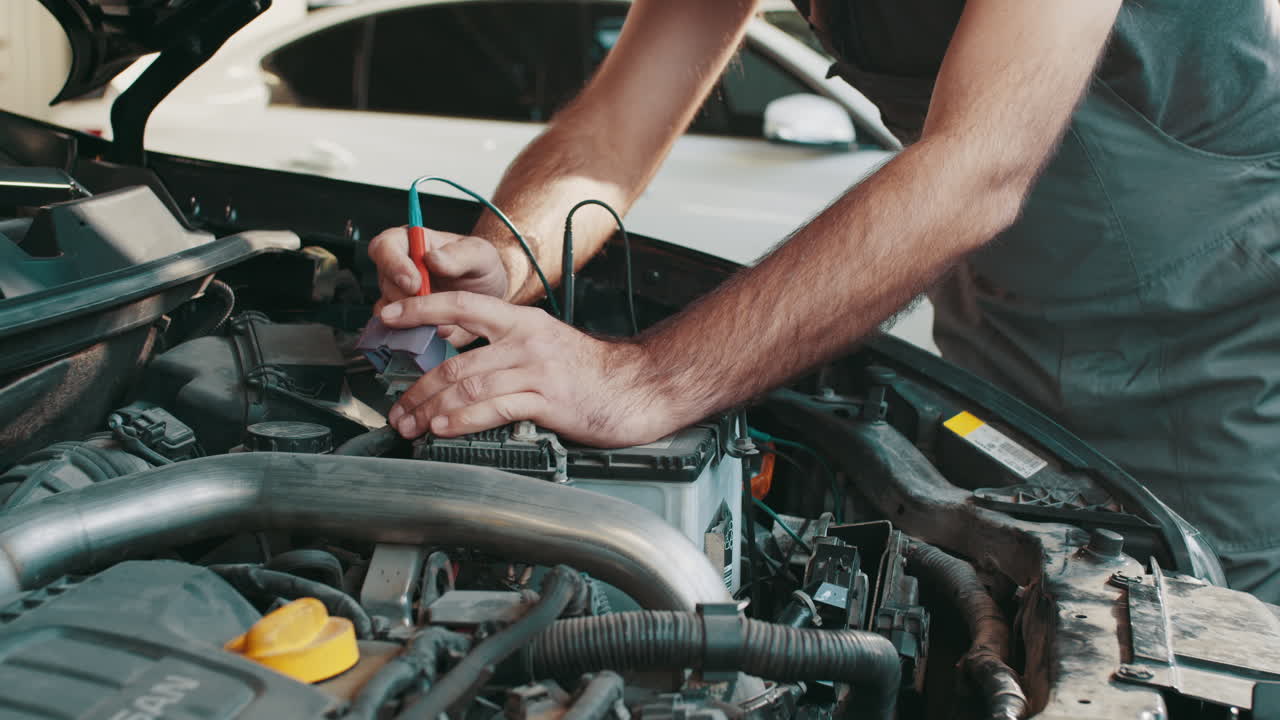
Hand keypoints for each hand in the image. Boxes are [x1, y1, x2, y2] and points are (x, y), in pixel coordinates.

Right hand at [367, 226, 509, 345]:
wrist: (491, 297)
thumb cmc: (481, 268)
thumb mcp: (480, 255)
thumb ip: (459, 255)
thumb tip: (433, 260)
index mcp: (410, 243)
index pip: (384, 247)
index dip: (394, 264)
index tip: (414, 283)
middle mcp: (398, 269)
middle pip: (385, 283)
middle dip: (407, 298)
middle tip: (434, 305)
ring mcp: (398, 297)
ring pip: (387, 311)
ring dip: (412, 319)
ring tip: (441, 321)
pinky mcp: (405, 322)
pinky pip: (395, 332)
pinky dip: (414, 335)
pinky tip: (437, 332)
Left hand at [379, 292, 677, 446]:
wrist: (637, 387)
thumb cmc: (589, 371)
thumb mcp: (543, 344)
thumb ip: (503, 347)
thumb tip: (454, 359)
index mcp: (521, 321)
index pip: (461, 304)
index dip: (420, 307)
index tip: (387, 315)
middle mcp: (525, 340)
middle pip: (456, 360)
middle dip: (418, 388)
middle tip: (396, 408)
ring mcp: (536, 370)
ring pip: (469, 386)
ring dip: (432, 409)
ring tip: (412, 425)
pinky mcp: (548, 400)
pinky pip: (495, 408)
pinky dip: (464, 420)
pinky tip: (445, 428)